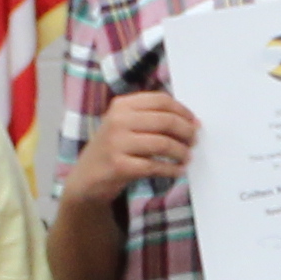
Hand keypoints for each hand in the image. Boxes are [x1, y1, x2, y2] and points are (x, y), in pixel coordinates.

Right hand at [73, 89, 197, 191]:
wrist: (86, 178)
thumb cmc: (113, 149)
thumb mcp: (124, 124)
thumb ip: (150, 117)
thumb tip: (190, 121)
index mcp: (121, 105)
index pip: (161, 101)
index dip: (183, 111)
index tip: (194, 122)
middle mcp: (118, 120)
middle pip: (165, 121)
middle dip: (186, 131)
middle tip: (194, 141)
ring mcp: (117, 143)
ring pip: (163, 143)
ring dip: (181, 152)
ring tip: (187, 157)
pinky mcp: (119, 166)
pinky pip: (155, 166)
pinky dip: (172, 169)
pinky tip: (178, 171)